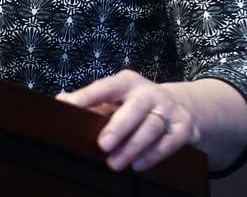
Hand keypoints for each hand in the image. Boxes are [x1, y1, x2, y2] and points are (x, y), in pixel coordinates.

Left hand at [56, 70, 200, 172]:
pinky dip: (154, 154)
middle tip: (102, 145)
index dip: (87, 96)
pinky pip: (169, 142)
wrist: (182, 105)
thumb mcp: (115, 99)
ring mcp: (169, 108)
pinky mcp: (185, 126)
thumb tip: (61, 101)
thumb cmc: (136, 104)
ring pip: (151, 127)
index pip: (105, 87)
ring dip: (133, 147)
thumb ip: (91, 101)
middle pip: (134, 108)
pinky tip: (138, 165)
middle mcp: (150, 92)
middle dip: (118, 127)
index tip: (69, 106)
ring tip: (115, 163)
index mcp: (127, 82)